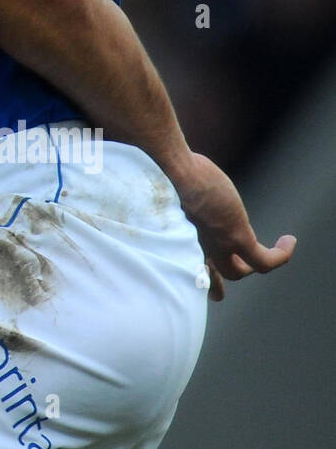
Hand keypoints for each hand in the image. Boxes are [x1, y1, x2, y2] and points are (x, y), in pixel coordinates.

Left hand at [174, 152, 295, 300]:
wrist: (168, 170)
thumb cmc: (160, 172)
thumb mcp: (166, 190)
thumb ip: (170, 199)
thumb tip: (170, 187)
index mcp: (176, 239)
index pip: (186, 268)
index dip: (198, 275)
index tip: (202, 279)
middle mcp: (194, 248)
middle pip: (210, 276)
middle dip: (221, 279)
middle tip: (233, 275)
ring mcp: (217, 245)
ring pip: (239, 271)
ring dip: (256, 264)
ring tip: (275, 249)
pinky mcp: (237, 238)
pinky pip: (264, 260)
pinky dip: (280, 255)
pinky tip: (288, 241)